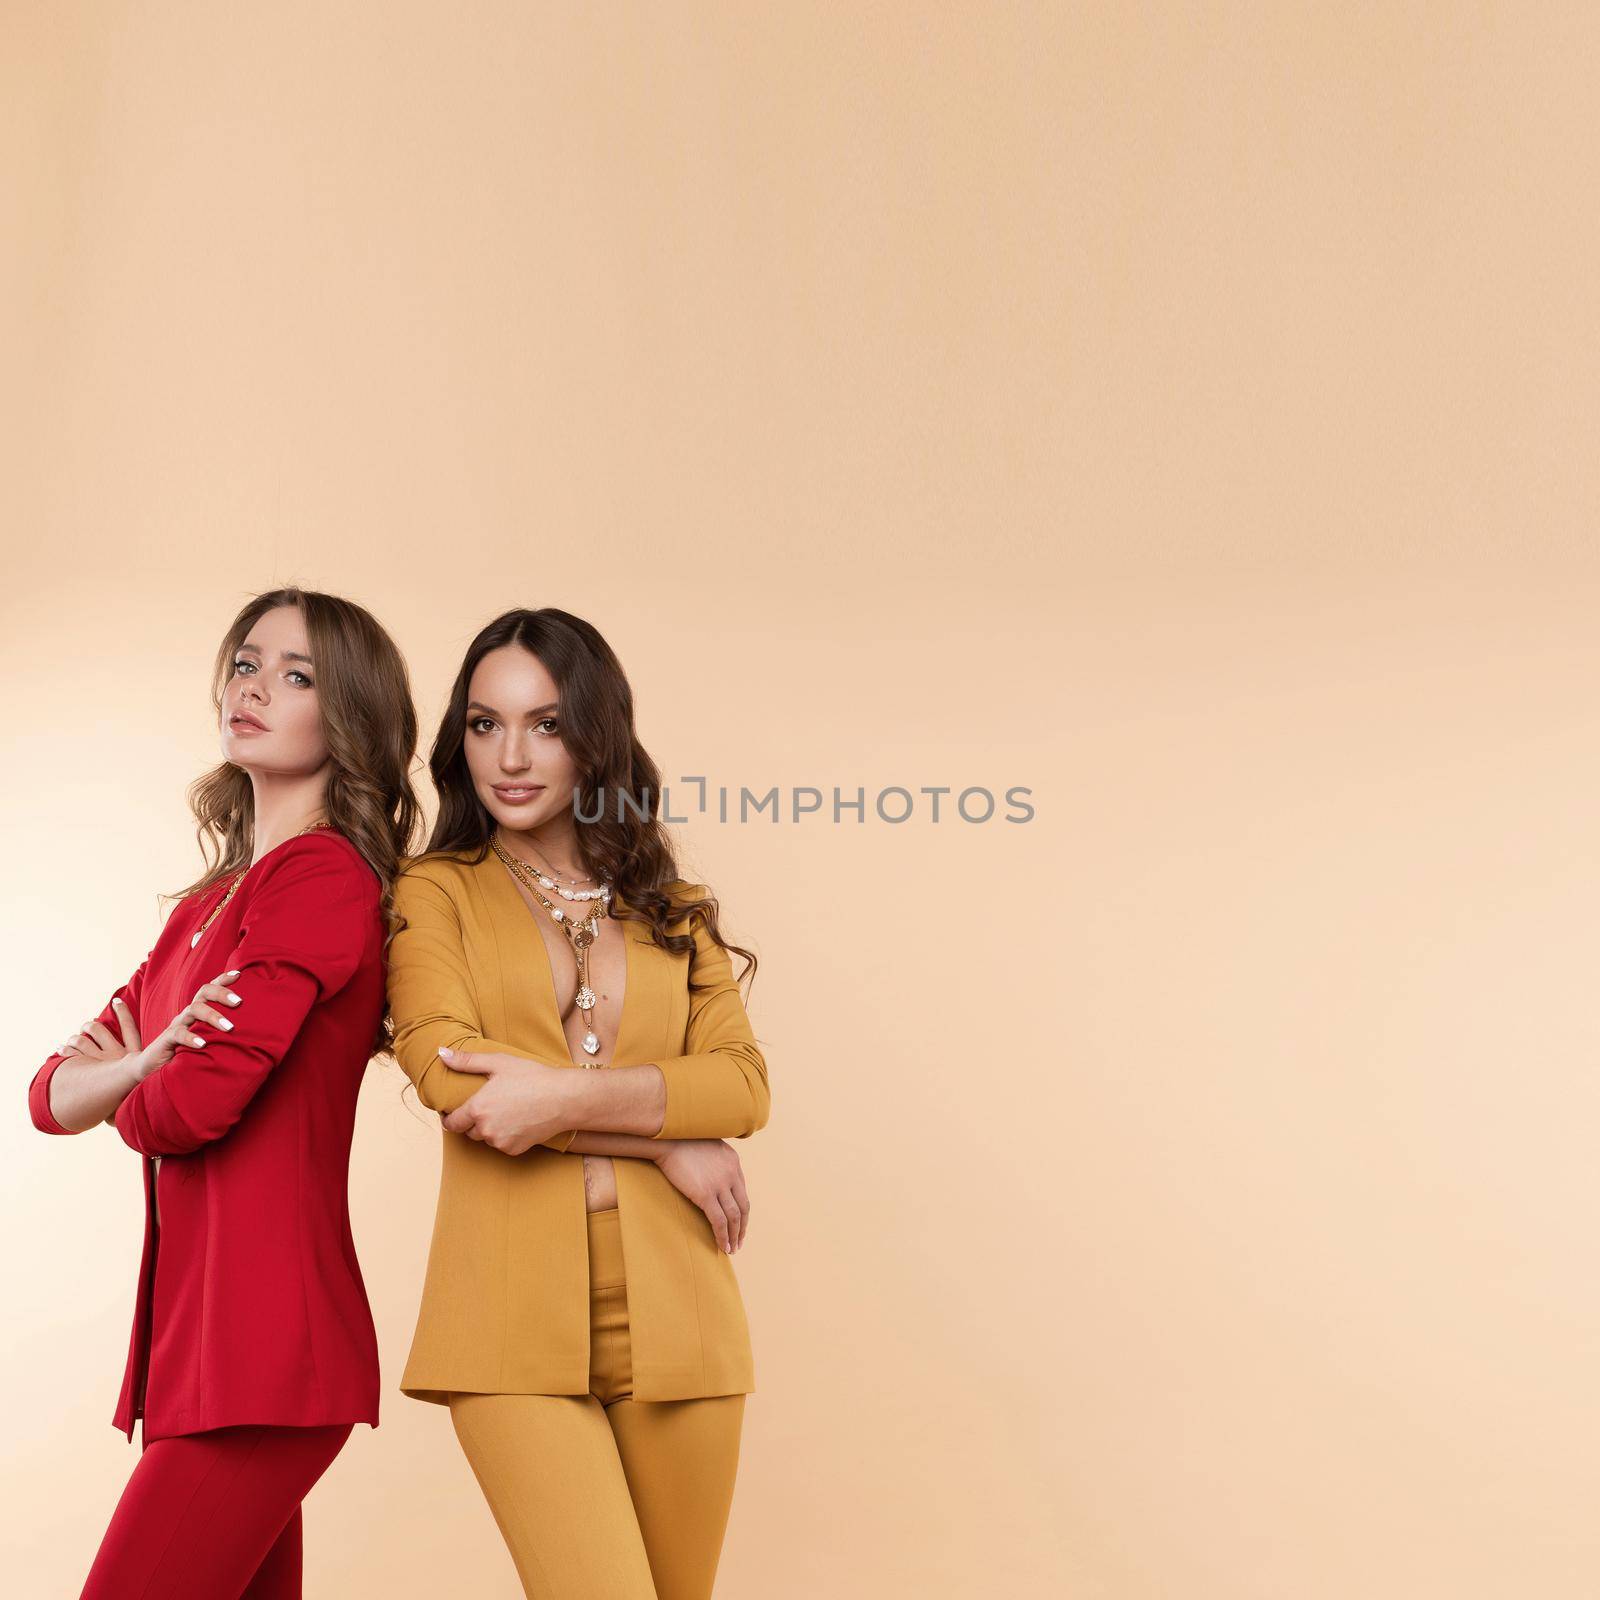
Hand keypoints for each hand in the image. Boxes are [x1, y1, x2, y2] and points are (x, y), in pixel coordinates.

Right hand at [128, 970, 244, 1081]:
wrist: (155, 1068)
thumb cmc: (189, 1052)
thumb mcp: (209, 1039)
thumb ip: (225, 1033)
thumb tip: (254, 1035)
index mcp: (200, 1011)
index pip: (211, 990)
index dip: (223, 979)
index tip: (239, 974)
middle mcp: (189, 1014)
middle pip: (203, 993)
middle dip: (222, 993)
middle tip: (239, 1002)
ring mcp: (178, 1025)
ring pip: (194, 1010)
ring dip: (213, 1016)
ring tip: (229, 1027)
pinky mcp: (167, 1040)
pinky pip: (178, 1034)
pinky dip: (191, 1037)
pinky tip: (203, 1044)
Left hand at [437, 1046, 572, 1155]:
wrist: (564, 1098)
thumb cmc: (532, 1077)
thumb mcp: (499, 1063)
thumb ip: (467, 1061)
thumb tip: (441, 1054)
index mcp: (477, 1108)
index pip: (452, 1123)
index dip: (449, 1118)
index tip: (453, 1113)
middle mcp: (486, 1129)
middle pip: (469, 1131)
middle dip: (474, 1120)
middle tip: (490, 1104)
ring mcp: (500, 1142)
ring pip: (486, 1138)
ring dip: (490, 1128)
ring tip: (507, 1110)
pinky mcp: (514, 1150)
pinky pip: (502, 1144)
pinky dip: (506, 1136)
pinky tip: (518, 1120)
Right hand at [654, 1139, 750, 1252]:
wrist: (668, 1138)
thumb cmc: (681, 1141)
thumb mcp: (708, 1146)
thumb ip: (716, 1161)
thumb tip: (713, 1172)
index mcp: (733, 1162)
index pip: (743, 1192)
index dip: (742, 1211)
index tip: (738, 1223)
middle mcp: (731, 1173)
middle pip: (743, 1207)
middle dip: (742, 1227)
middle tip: (739, 1241)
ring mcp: (720, 1184)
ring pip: (734, 1217)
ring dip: (734, 1236)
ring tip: (732, 1248)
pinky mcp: (705, 1194)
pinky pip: (719, 1221)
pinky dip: (723, 1236)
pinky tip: (722, 1246)